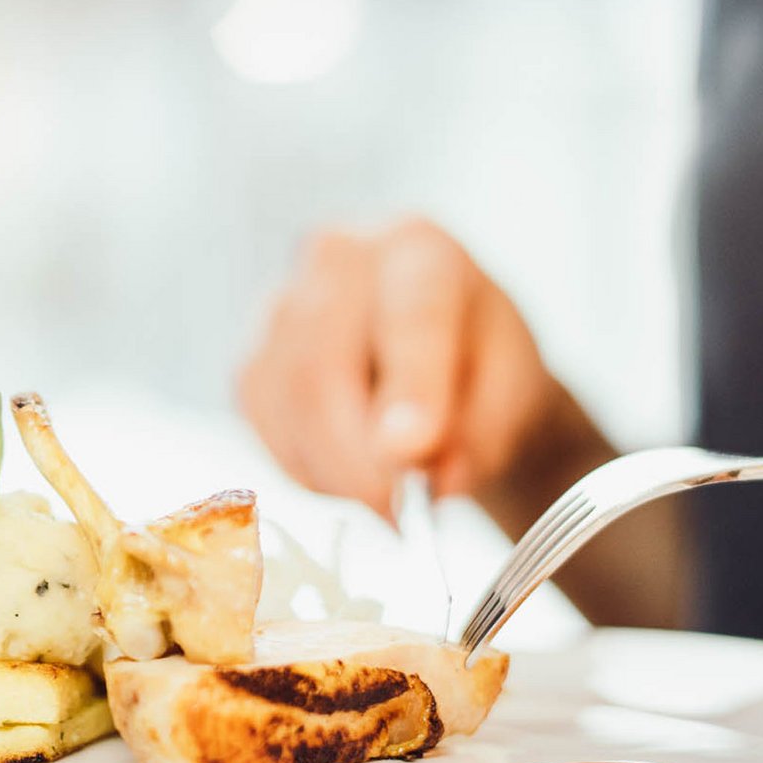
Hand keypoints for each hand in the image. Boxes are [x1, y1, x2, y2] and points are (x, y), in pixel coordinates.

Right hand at [238, 217, 570, 517]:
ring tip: (385, 501)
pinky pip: (265, 427)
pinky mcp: (252, 359)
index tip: (410, 451)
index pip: (410, 314)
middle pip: (323, 365)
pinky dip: (306, 469)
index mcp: (419, 248)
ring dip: (332, 472)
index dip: (409, 385)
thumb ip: (479, 433)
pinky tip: (347, 475)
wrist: (445, 361)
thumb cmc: (482, 372)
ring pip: (285, 403)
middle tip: (396, 513)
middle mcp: (337, 258)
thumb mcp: (509, 398)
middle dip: (356, 457)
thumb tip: (434, 478)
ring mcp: (281, 304)